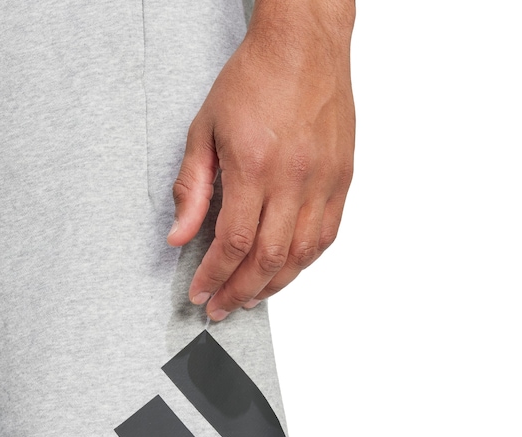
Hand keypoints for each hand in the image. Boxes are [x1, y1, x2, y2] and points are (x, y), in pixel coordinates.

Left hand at [168, 8, 355, 320]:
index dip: (214, 276)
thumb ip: (192, 189)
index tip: (201, 292)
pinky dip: (305, 261)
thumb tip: (180, 236)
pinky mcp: (342, 179)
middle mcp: (293, 178)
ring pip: (302, 254)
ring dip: (274, 284)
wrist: (304, 45)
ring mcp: (323, 180)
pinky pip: (327, 235)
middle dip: (241, 291)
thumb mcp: (204, 130)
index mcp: (254, 165)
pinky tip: (286, 270)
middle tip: (223, 307)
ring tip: (251, 296)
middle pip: (268, 258)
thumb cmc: (255, 80)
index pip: (233, 242)